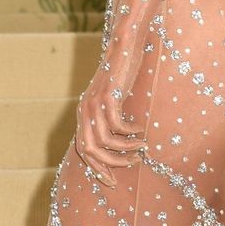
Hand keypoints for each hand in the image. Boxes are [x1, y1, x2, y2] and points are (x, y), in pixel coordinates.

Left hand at [73, 66, 139, 185]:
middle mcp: (85, 110)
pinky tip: (141, 128)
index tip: (113, 180)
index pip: (83, 150)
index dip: (96, 167)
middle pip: (91, 150)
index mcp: (83, 114)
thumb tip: (118, 141)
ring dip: (125, 148)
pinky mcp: (108, 95)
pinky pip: (117, 124)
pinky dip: (130, 131)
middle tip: (132, 163)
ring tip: (141, 147)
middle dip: (111, 163)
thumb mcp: (111, 100)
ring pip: (105, 140)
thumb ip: (109, 118)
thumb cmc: (121, 73)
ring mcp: (94, 103)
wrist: (122, 45)